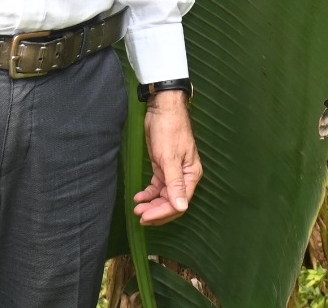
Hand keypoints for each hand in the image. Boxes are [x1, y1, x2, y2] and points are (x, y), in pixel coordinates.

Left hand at [135, 92, 201, 225]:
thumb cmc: (169, 131)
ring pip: (163, 196)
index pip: (179, 202)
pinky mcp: (162, 167)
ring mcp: (173, 173)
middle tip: (139, 215)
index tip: (146, 217)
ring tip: (137, 208)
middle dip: (156, 211)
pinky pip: (157, 186)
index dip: (163, 212)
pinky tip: (139, 197)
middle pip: (171, 202)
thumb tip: (182, 207)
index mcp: (191, 175)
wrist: (162, 109)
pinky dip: (148, 193)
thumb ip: (175, 184)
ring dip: (151, 204)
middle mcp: (184, 176)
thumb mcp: (170, 158)